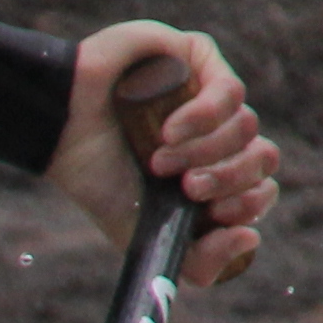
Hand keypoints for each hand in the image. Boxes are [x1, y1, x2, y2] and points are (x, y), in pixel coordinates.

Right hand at [51, 22, 279, 290]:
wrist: (59, 131)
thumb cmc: (97, 180)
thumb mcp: (145, 234)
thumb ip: (195, 263)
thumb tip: (249, 240)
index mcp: (214, 172)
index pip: (261, 188)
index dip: (248, 204)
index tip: (213, 214)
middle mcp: (220, 133)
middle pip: (263, 158)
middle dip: (229, 180)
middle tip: (188, 188)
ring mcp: (212, 93)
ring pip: (247, 127)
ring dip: (205, 151)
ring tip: (159, 159)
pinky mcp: (200, 60)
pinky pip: (231, 92)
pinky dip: (204, 119)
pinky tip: (168, 131)